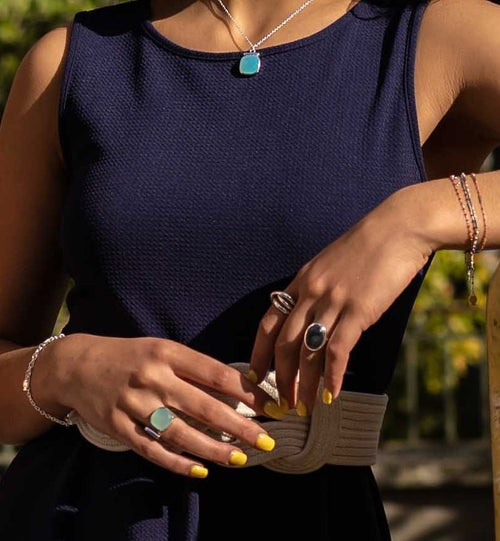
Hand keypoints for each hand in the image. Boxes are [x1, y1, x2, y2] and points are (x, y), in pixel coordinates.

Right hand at [36, 333, 280, 476]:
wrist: (76, 364)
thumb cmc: (130, 355)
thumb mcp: (162, 348)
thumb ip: (194, 366)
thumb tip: (237, 387)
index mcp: (168, 352)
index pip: (216, 374)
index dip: (247, 393)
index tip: (270, 407)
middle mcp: (152, 377)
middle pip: (204, 407)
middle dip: (240, 427)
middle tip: (266, 442)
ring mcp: (133, 403)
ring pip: (180, 433)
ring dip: (213, 450)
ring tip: (239, 459)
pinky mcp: (117, 426)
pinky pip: (151, 449)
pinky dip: (177, 463)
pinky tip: (199, 471)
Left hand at [248, 189, 432, 414]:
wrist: (398, 227)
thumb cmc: (367, 246)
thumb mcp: (330, 263)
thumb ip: (316, 288)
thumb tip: (311, 315)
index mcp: (300, 282)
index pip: (268, 323)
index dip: (259, 353)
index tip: (255, 377)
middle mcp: (310, 293)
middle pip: (284, 344)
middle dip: (280, 378)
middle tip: (282, 403)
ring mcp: (333, 301)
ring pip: (308, 352)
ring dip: (305, 385)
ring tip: (304, 407)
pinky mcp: (358, 309)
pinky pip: (338, 350)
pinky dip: (332, 376)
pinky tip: (332, 394)